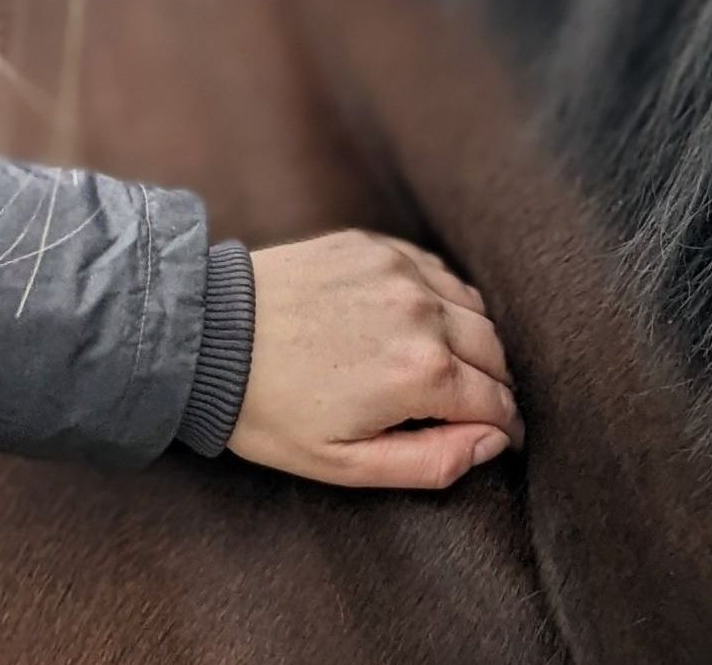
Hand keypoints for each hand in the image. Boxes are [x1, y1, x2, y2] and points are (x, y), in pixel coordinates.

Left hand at [228, 230, 523, 488]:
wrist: (208, 336)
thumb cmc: (269, 411)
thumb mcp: (344, 463)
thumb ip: (431, 462)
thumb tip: (492, 444)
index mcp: (422, 374)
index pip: (497, 402)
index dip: (503, 427)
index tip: (498, 437)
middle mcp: (424, 315)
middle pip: (495, 352)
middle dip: (493, 384)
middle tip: (472, 406)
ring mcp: (401, 272)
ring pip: (473, 308)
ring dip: (472, 340)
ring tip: (446, 365)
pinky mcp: (377, 246)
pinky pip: (437, 272)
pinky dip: (443, 299)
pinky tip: (418, 321)